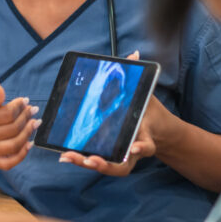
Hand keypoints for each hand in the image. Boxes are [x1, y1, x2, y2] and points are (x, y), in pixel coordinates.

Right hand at [0, 82, 39, 170]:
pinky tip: (29, 143)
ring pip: (13, 146)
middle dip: (26, 118)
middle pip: (12, 129)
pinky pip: (8, 163)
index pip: (6, 114)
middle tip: (31, 110)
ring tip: (34, 123)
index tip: (25, 101)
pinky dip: (21, 155)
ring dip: (28, 134)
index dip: (19, 106)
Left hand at [58, 51, 171, 176]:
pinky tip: (64, 155)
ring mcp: (122, 156)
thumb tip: (133, 54)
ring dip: (87, 163)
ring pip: (107, 167)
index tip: (134, 148)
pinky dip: (81, 160)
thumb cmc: (147, 109)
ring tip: (68, 156)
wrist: (156, 127)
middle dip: (105, 165)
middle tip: (90, 159)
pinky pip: (97, 161)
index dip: (141, 147)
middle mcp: (132, 151)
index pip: (147, 146)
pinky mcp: (110, 155)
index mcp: (145, 136)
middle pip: (121, 167)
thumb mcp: (146, 94)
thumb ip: (138, 77)